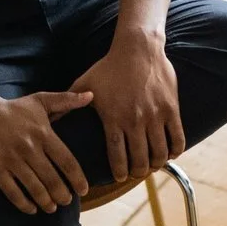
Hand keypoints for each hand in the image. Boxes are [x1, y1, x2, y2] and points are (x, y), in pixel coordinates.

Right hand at [0, 89, 95, 213]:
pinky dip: (24, 204)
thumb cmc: (12, 107)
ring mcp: (11, 160)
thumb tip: (91, 95)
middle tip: (67, 202)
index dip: (77, 179)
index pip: (67, 161)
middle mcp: (29, 148)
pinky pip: (12, 192)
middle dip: (62, 195)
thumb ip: (66, 100)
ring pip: (34, 188)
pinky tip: (31, 209)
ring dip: (46, 202)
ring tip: (52, 208)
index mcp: (43, 134)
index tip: (83, 191)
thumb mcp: (40, 100)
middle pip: (52, 179)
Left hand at [70, 31, 184, 182]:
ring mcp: (155, 116)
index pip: (117, 156)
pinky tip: (170, 153)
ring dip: (156, 164)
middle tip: (136, 172)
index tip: (118, 177)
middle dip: (137, 172)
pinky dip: (175, 150)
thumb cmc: (109, 67)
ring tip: (152, 164)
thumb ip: (68, 102)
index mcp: (113, 118)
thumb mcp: (85, 83)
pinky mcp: (172, 109)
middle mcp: (135, 121)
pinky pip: (177, 138)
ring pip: (159, 153)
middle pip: (139, 160)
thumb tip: (48, 116)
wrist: (138, 48)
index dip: (118, 172)